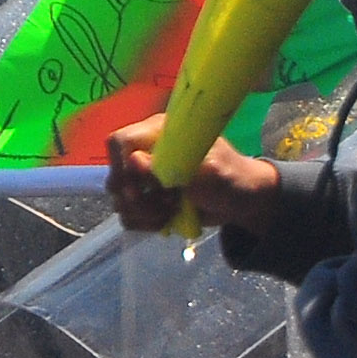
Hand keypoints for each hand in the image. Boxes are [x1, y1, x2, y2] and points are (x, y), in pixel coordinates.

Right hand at [107, 114, 283, 236]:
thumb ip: (171, 166)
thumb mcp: (208, 171)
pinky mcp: (146, 200)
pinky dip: (145, 224)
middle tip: (167, 201)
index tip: (145, 186)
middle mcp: (145, 153)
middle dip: (138, 197)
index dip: (123, 166)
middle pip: (115, 176)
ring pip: (119, 201)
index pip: (119, 142)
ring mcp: (142, 178)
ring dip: (145, 213)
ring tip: (172, 210)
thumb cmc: (231, 177)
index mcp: (158, 133)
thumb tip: (134, 161)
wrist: (242, 202)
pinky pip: (128, 217)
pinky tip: (167, 220)